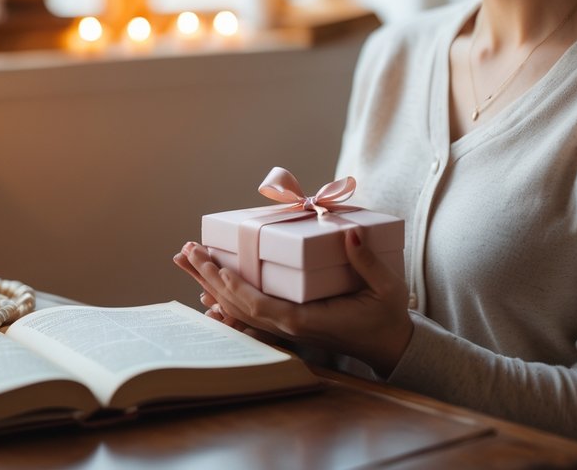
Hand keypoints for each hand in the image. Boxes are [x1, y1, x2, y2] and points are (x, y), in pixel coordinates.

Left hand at [172, 228, 412, 375]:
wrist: (389, 343)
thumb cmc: (388, 316)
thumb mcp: (386, 287)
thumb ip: (366, 261)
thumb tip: (349, 232)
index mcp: (307, 321)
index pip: (261, 307)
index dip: (236, 288)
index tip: (216, 267)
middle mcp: (290, 326)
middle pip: (240, 306)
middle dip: (211, 278)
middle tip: (187, 251)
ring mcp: (286, 326)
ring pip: (240, 308)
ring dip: (212, 284)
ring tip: (188, 260)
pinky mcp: (288, 321)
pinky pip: (250, 311)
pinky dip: (226, 298)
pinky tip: (208, 288)